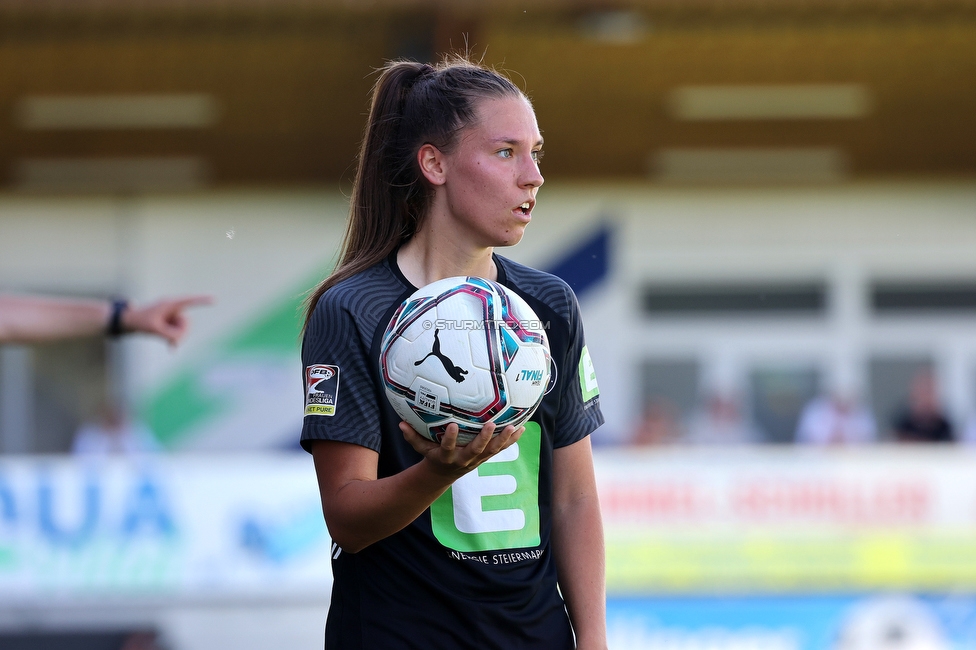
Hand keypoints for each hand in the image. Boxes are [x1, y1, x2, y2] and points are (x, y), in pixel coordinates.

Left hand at [122, 295, 212, 345]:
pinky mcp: (170, 321)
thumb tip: (177, 342)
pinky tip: (170, 348)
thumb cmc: (140, 321)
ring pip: (182, 328)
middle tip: (171, 343)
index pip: (190, 301)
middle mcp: (173, 308)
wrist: (128, 320)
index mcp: (170, 304)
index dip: (202, 300)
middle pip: (187, 322)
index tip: (215, 299)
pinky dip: (174, 339)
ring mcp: (172, 315)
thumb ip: (169, 335)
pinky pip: (178, 332)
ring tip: (165, 341)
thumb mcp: (155, 330)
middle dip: (181, 334)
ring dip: (175, 337)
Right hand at [400, 421, 523, 480]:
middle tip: (492, 424)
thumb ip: (411, 436)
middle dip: (484, 439)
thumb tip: (400, 422)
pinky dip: (512, 440)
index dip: (450, 439)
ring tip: (513, 426)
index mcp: (447, 457)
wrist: (443, 476)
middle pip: (476, 451)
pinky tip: (522, 428)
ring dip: (503, 440)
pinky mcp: (486, 458)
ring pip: (492, 451)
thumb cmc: (432, 456)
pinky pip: (501, 449)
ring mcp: (477, 460)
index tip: (453, 425)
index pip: (447, 448)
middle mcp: (464, 460)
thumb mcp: (420, 448)